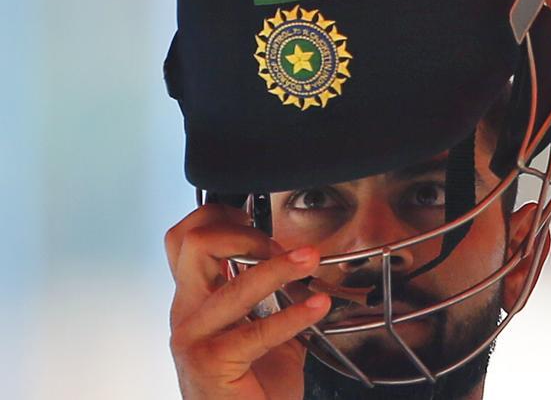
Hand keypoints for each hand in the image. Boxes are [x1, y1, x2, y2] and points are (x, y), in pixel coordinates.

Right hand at [164, 204, 330, 398]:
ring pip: (232, 283)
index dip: (219, 216)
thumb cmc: (250, 387)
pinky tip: (317, 306)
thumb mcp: (261, 329)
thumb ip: (272, 296)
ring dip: (278, 267)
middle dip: (243, 232)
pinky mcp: (212, 363)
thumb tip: (305, 261)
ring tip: (310, 259)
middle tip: (280, 244)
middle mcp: (187, 313)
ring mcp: (194, 338)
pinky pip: (256, 330)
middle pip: (194, 243)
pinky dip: (294, 314)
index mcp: (195, 299)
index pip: (185, 237)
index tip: (257, 217)